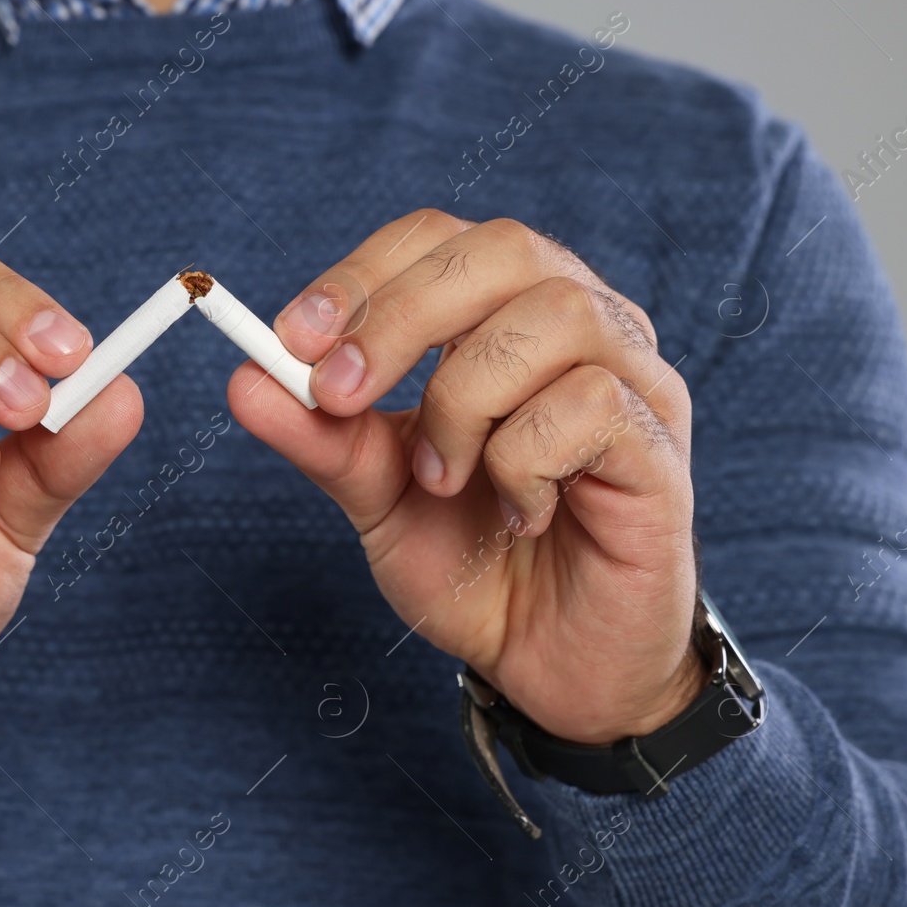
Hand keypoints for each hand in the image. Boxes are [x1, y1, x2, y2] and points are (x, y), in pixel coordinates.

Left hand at [230, 211, 705, 745]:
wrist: (548, 667)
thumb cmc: (474, 563)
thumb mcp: (377, 496)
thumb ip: (323, 436)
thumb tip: (245, 378)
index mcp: (506, 317)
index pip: (438, 239)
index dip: (362, 275)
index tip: (292, 339)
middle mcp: (583, 327)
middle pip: (501, 251)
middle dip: (398, 317)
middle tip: (339, 396)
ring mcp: (636, 381)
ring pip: (553, 317)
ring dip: (465, 399)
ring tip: (443, 480)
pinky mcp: (661, 449)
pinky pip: (594, 404)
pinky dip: (524, 460)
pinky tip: (519, 515)